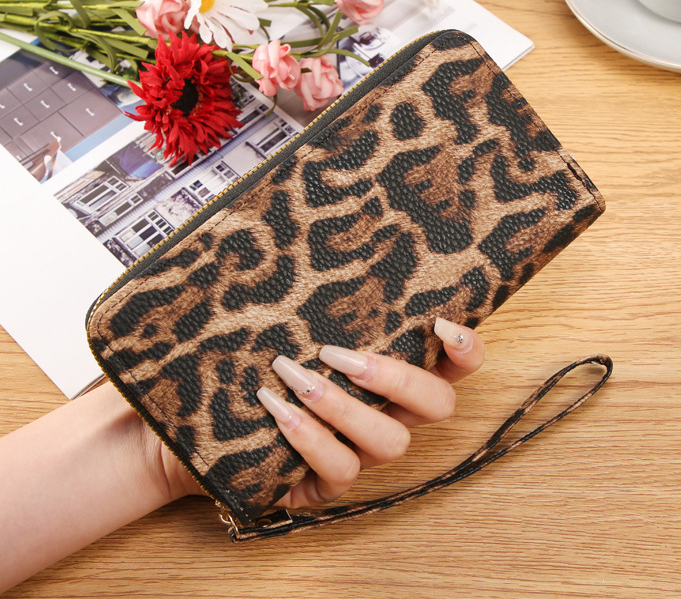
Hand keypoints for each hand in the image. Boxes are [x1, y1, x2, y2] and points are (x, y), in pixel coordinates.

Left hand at [160, 317, 484, 506]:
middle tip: (341, 355)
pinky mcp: (326, 484)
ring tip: (295, 375)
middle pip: (438, 405)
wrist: (199, 424)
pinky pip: (340, 472)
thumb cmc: (254, 353)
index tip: (442, 324)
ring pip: (391, 442)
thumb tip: (326, 211)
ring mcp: (361, 451)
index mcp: (394, 371)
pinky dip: (311, 439)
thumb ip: (320, 288)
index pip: (456, 365)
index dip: (466, 351)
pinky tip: (276, 409)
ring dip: (345, 407)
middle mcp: (390, 412)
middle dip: (397, 379)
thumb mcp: (291, 319)